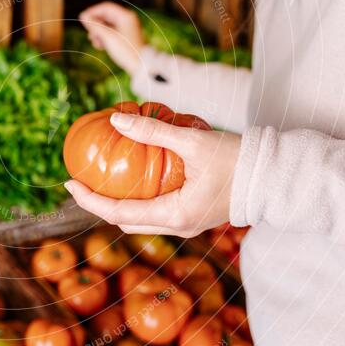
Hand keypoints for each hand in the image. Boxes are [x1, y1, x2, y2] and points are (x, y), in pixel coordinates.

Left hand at [64, 112, 240, 236]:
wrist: (274, 176)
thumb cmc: (238, 160)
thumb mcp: (193, 141)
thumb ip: (153, 131)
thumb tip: (115, 119)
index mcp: (174, 216)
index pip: (118, 213)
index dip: (90, 200)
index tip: (70, 183)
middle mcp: (177, 226)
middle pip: (125, 221)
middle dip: (99, 203)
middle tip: (81, 180)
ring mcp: (186, 224)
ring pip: (140, 219)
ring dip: (118, 203)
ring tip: (102, 179)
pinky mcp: (193, 215)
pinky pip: (156, 211)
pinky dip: (138, 199)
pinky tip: (133, 177)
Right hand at [78, 2, 143, 74]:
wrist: (140, 66)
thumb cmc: (126, 51)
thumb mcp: (108, 38)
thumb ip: (95, 26)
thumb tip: (83, 17)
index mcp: (125, 16)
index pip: (105, 8)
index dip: (92, 12)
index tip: (82, 19)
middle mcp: (127, 20)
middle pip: (105, 17)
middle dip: (96, 26)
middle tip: (90, 36)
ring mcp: (127, 28)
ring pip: (107, 25)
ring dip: (99, 33)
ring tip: (96, 43)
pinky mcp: (125, 37)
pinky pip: (111, 33)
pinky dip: (104, 38)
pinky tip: (100, 46)